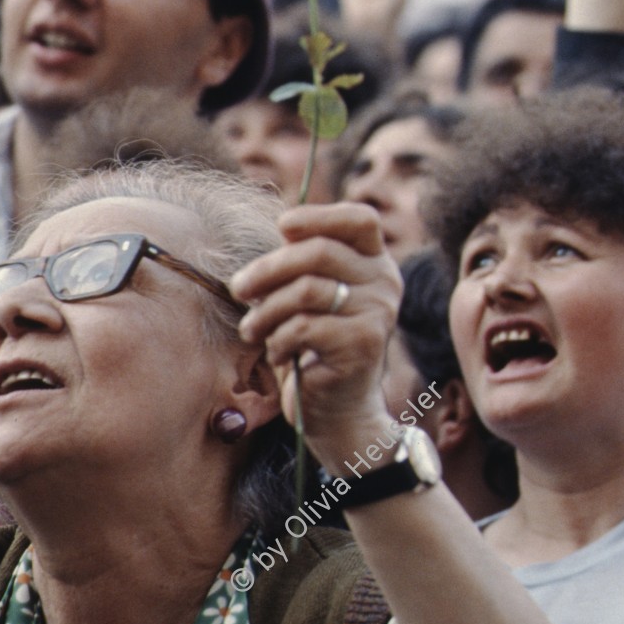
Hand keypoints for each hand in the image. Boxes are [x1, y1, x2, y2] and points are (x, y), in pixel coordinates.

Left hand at [229, 203, 402, 469]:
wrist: (335, 408)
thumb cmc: (312, 344)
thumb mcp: (307, 294)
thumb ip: (301, 260)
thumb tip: (283, 225)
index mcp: (374, 262)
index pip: (360, 219)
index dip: (318, 216)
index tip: (282, 227)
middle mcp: (384, 283)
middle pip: (318, 252)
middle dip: (267, 269)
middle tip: (239, 289)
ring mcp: (378, 313)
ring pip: (306, 291)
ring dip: (265, 312)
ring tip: (252, 330)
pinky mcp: (363, 344)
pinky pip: (303, 327)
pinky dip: (278, 340)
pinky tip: (277, 353)